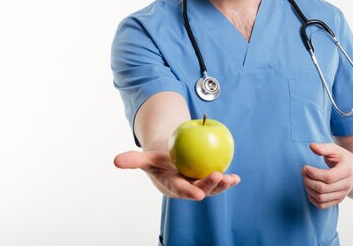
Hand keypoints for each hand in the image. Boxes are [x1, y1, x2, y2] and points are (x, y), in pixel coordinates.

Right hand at [114, 150, 240, 200]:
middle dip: (210, 186)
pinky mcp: (208, 181)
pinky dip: (228, 180)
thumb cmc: (159, 160)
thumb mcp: (146, 159)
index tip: (198, 193)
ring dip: (222, 185)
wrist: (170, 163)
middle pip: (200, 188)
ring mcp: (199, 185)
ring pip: (212, 187)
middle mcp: (188, 188)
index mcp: (173, 185)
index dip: (190, 192)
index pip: (181, 189)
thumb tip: (115, 160)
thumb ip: (133, 160)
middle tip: (218, 176)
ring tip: (232, 179)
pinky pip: (219, 180)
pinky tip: (236, 177)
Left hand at [302, 143, 352, 208]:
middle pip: (323, 188)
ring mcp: (342, 194)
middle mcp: (346, 185)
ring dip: (309, 189)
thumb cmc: (343, 159)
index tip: (305, 167)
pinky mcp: (338, 200)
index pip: (328, 177)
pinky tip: (310, 189)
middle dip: (308, 181)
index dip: (313, 173)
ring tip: (306, 179)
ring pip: (321, 198)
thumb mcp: (335, 149)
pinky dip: (312, 199)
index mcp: (346, 170)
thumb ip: (323, 148)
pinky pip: (322, 205)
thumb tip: (311, 146)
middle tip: (303, 172)